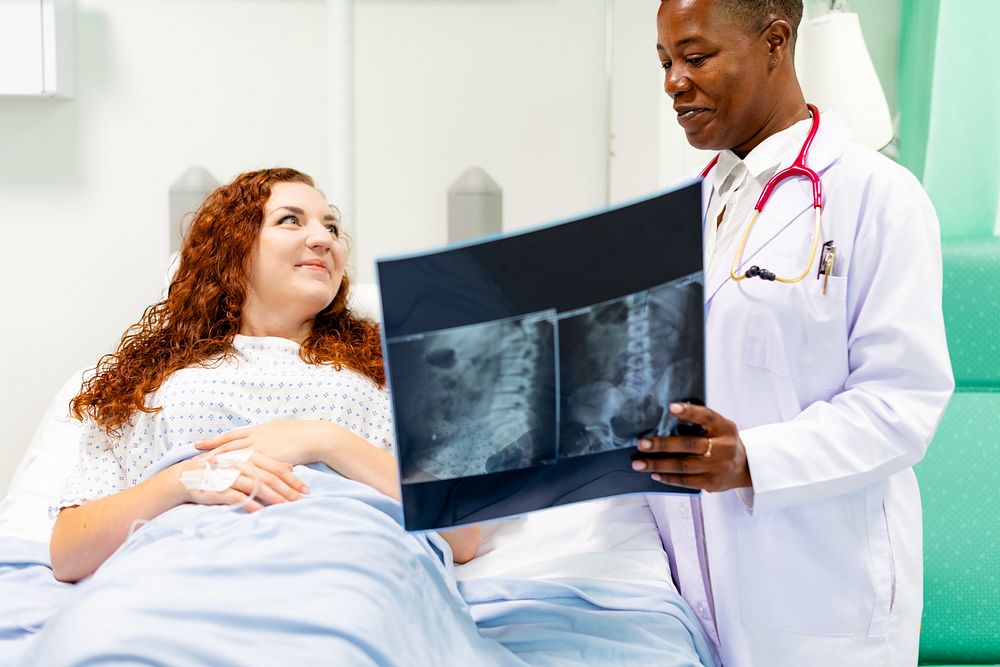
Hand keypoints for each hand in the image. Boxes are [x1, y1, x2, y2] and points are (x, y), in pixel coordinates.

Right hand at [166, 452, 307, 512]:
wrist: (189, 476)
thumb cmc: (222, 470)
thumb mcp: (245, 463)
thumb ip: (266, 465)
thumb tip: (290, 469)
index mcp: (250, 456)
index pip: (277, 468)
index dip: (293, 479)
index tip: (306, 489)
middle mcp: (243, 464)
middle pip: (271, 478)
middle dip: (288, 490)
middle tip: (302, 500)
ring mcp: (232, 476)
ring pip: (258, 487)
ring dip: (274, 498)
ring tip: (288, 507)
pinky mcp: (221, 488)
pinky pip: (240, 498)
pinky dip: (252, 505)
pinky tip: (262, 512)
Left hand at [194, 419, 338, 466]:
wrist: (316, 436)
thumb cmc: (304, 435)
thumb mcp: (283, 432)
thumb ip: (271, 438)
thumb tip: (266, 443)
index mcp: (260, 430)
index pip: (231, 436)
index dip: (214, 440)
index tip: (197, 444)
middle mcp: (257, 437)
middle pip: (227, 445)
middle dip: (209, 453)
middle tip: (191, 461)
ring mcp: (262, 447)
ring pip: (234, 455)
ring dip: (217, 463)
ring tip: (201, 471)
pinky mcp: (269, 458)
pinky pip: (248, 466)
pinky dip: (234, 472)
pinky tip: (224, 478)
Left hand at [631, 402, 752, 492]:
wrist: (745, 468)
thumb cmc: (724, 442)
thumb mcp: (720, 427)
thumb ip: (700, 422)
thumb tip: (664, 417)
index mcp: (724, 428)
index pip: (706, 417)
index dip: (689, 412)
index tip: (671, 407)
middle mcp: (723, 447)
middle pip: (689, 445)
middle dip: (662, 444)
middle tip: (641, 444)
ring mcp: (717, 467)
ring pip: (683, 466)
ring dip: (658, 465)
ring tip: (639, 463)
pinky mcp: (712, 483)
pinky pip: (686, 481)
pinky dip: (668, 478)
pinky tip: (654, 474)